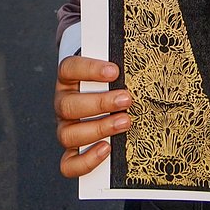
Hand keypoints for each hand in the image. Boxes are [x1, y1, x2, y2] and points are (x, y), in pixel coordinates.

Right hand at [55, 56, 130, 177]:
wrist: (107, 101)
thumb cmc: (115, 82)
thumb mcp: (117, 69)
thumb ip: (124, 62)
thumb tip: (145, 45)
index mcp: (70, 79)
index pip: (69, 69)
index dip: (89, 69)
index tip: (114, 71)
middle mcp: (64, 103)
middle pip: (68, 105)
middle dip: (100, 103)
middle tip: (127, 100)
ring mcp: (66, 128)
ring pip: (68, 134)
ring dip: (99, 128)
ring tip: (125, 122)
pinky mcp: (72, 151)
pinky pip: (68, 164)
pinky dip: (86, 160)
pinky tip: (107, 149)